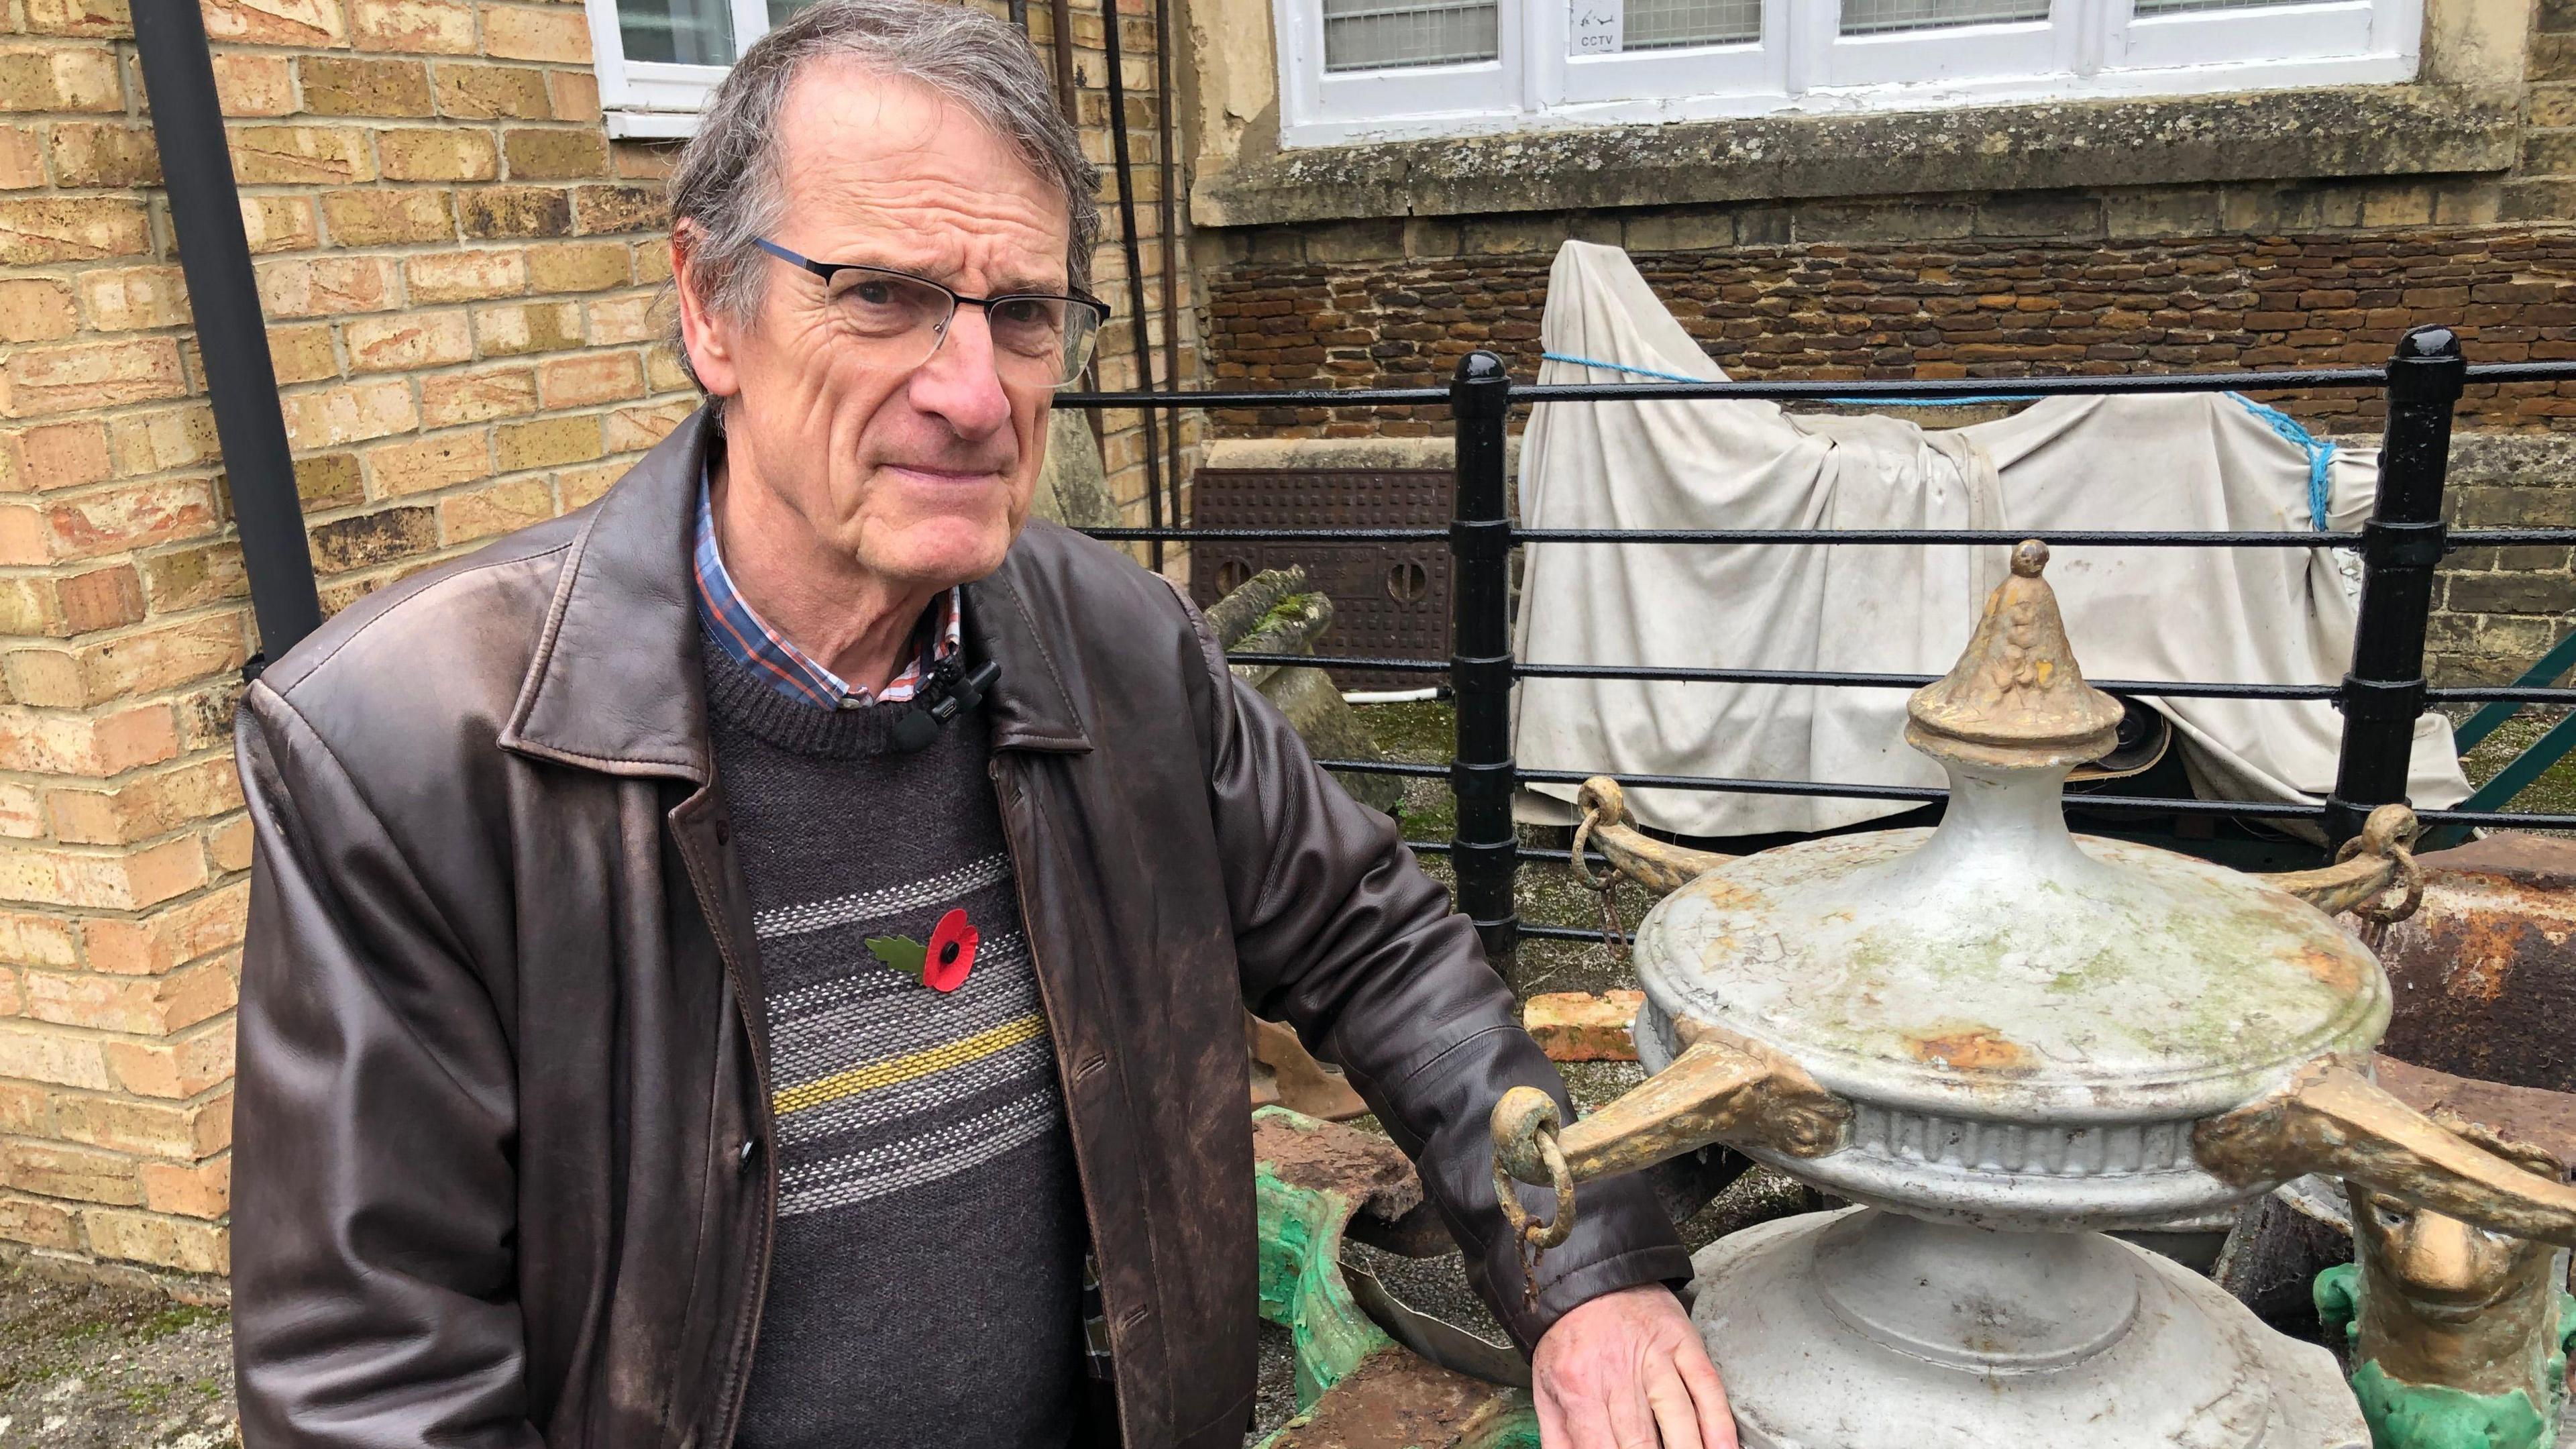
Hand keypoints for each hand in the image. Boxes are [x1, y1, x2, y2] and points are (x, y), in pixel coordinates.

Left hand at [1530, 1283, 1736, 1448]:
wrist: (1586, 1276)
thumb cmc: (1567, 1337)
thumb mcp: (1545, 1388)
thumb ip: (1559, 1440)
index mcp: (1579, 1387)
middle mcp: (1618, 1373)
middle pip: (1642, 1442)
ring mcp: (1655, 1356)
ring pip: (1680, 1419)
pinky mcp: (1683, 1342)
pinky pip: (1707, 1387)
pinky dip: (1719, 1423)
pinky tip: (1723, 1448)